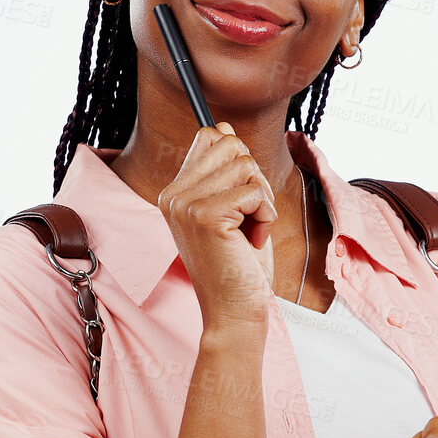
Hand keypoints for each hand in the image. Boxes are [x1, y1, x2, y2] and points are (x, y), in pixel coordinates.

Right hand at [157, 122, 277, 329]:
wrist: (234, 311)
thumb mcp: (234, 209)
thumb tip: (221, 125)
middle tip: (246, 219)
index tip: (239, 202)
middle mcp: (173, 195)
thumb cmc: (239, 265)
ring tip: (247, 231)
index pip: (211, 138)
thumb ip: (227, 170)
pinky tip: (250, 242)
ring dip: (261, 200)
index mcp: (175, 191)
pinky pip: (253, 192)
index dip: (239, 164)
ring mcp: (184, 204)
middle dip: (253, 180)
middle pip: (231, 145)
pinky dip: (264, 216)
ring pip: (245, 165)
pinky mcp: (204, 217)